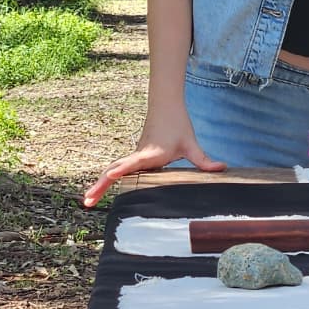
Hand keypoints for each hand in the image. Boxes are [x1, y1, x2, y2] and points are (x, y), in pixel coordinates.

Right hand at [84, 117, 226, 206]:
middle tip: (86, 201)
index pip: (133, 163)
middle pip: (115, 171)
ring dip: (99, 184)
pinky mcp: (135, 158)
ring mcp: (134, 157)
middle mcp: (138, 156)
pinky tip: (99, 192)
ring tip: (86, 202)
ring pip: (113, 170)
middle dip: (100, 185)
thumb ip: (203, 160)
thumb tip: (222, 168)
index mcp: (150, 154)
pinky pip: (118, 170)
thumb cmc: (178, 125)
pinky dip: (106, 180)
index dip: (121, 170)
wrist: (166, 107)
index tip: (109, 176)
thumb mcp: (191, 144)